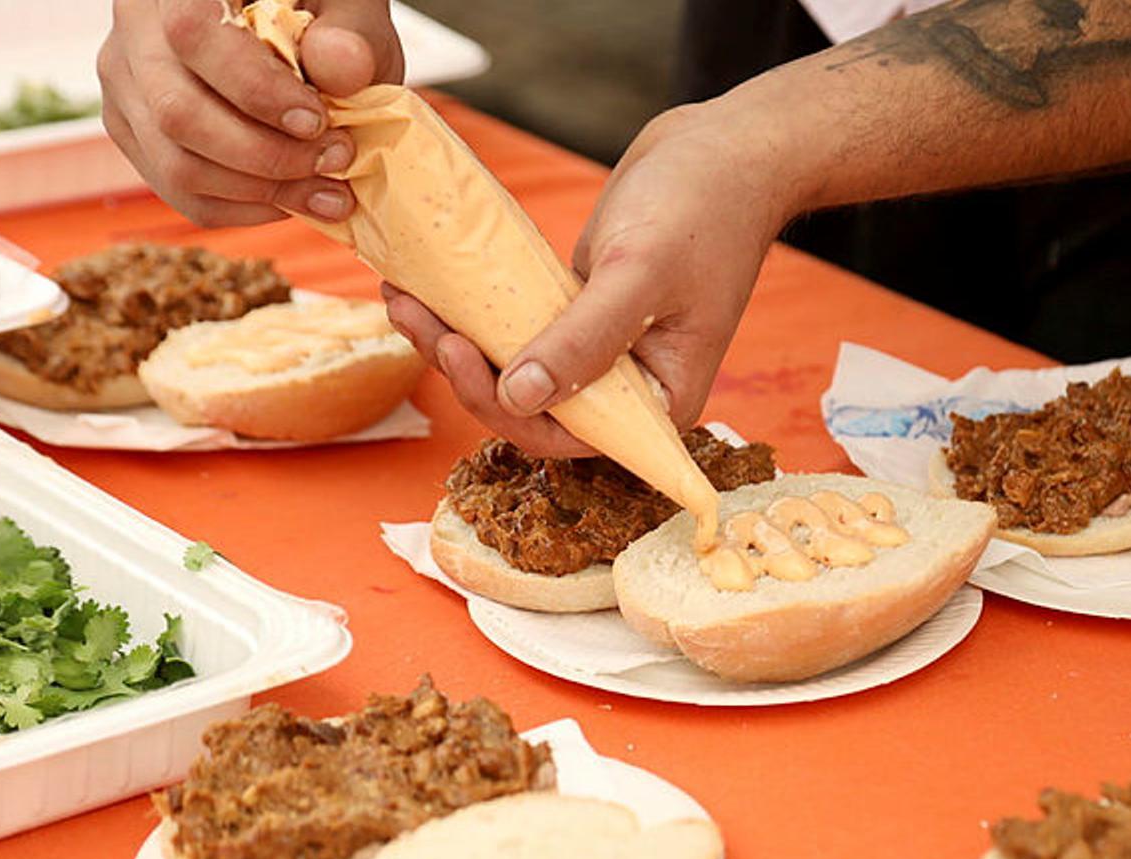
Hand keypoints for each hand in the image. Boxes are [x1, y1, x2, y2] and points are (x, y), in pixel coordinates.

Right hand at [98, 0, 402, 227]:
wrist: (295, 32)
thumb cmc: (321, 12)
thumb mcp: (349, 5)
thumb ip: (350, 31)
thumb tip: (341, 68)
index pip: (193, 34)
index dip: (255, 89)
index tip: (316, 120)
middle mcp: (136, 29)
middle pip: (177, 114)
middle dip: (266, 155)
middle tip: (335, 159)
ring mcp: (128, 86)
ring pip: (176, 166)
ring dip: (262, 191)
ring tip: (330, 191)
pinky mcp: (138, 134)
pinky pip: (181, 192)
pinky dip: (245, 208)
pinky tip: (294, 198)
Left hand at [385, 102, 797, 455]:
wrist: (727, 151)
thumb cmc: (702, 208)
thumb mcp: (639, 274)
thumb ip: (584, 341)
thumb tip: (521, 398)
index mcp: (657, 403)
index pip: (566, 435)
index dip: (504, 409)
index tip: (458, 351)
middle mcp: (626, 390)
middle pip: (528, 407)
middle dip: (464, 369)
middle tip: (414, 315)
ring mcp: (598, 352)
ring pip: (513, 369)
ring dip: (456, 340)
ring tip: (404, 298)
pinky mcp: (576, 315)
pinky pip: (517, 329)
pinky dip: (475, 312)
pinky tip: (429, 288)